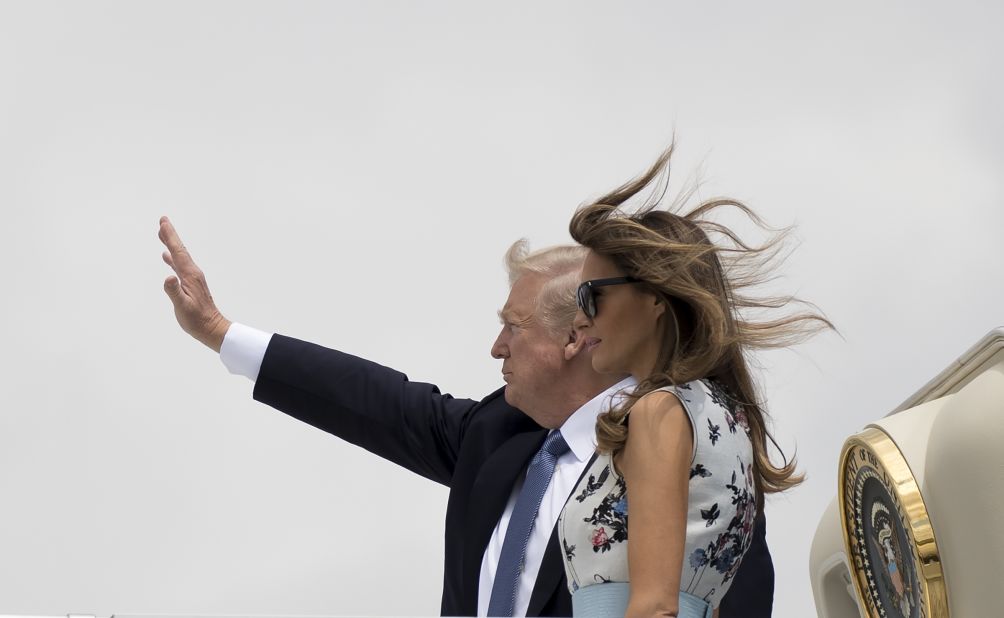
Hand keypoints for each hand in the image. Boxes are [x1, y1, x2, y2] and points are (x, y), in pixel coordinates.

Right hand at [159, 216, 231, 351]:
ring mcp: (192, 278)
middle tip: (163, 221)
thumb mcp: (182, 306)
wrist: (211, 327)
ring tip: (163, 234)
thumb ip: (174, 291)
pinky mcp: (190, 284)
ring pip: (179, 257)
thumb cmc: (196, 319)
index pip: (178, 252)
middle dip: (171, 235)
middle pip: (179, 250)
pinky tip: (167, 258)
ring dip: (171, 245)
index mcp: (190, 275)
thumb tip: (168, 277)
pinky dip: (172, 258)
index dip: (170, 237)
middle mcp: (192, 273)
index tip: (163, 223)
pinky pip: (179, 266)